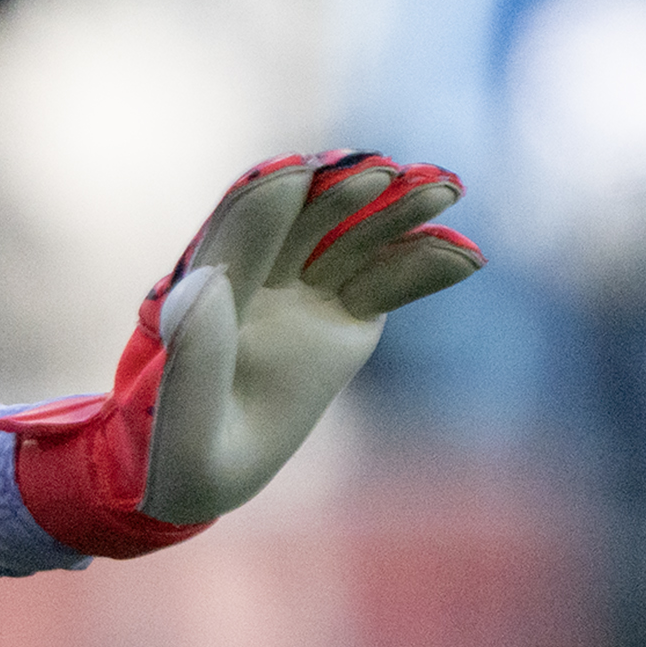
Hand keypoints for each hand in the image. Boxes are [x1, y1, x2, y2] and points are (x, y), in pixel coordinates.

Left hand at [0, 152, 483, 558]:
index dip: (270, 203)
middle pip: (306, 222)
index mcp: (209, 293)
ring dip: (396, 214)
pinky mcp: (344, 318)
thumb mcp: (181, 425)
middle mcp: (261, 281)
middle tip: (386, 173)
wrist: (205, 473)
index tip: (303, 177)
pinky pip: (387, 285)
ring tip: (444, 188)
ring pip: (354, 242)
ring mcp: (305, 296)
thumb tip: (208, 279)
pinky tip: (468, 257)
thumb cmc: (178, 453)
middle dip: (345, 195)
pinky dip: (423, 268)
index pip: (241, 232)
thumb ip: (195, 357)